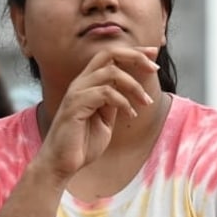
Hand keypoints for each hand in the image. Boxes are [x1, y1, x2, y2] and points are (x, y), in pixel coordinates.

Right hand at [35, 47, 159, 181]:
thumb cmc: (82, 144)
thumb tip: (128, 91)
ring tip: (146, 102)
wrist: (62, 165)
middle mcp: (81, 83)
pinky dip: (123, 102)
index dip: (133, 52)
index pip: (110, 56)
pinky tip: (131, 114)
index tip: (154, 54)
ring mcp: (77, 92)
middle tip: (154, 69)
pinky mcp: (75, 105)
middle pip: (109, 53)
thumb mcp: (105, 119)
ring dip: (134, 85)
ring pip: (111, 71)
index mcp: (87, 83)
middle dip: (135, 56)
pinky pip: (105, 93)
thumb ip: (113, 102)